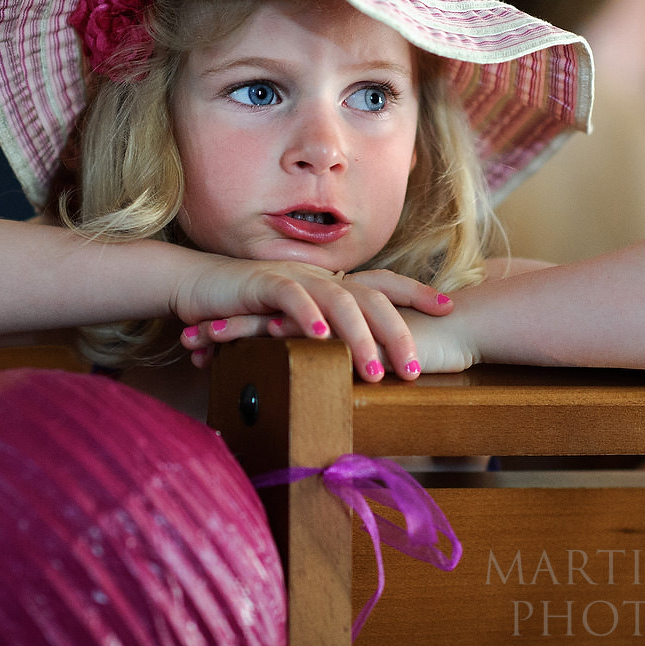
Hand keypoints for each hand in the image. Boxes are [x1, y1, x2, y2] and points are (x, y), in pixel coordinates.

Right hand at [172, 259, 452, 381]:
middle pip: (370, 298)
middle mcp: (318, 276)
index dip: (416, 293)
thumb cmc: (243, 310)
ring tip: (376, 370)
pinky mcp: (262, 283)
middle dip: (398, 331)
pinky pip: (291, 297)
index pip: (382, 284)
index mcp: (329, 283)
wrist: (195, 285)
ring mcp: (293, 277)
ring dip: (360, 335)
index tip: (450, 307)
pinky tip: (322, 338)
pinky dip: (308, 316)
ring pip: (338, 300)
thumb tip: (350, 366)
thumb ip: (319, 338)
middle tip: (415, 369)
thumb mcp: (289, 326)